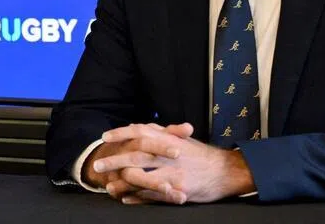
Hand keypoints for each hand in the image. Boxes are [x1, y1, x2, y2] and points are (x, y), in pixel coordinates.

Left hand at [92, 123, 255, 203]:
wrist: (226, 171)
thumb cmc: (202, 155)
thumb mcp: (182, 139)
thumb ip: (162, 132)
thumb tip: (142, 126)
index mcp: (167, 139)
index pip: (139, 132)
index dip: (120, 134)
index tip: (104, 137)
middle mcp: (168, 155)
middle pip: (134, 156)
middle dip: (114, 161)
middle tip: (98, 165)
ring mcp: (172, 173)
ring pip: (140, 178)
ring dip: (122, 182)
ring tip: (108, 186)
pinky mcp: (177, 191)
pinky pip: (153, 195)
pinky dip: (137, 197)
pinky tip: (126, 198)